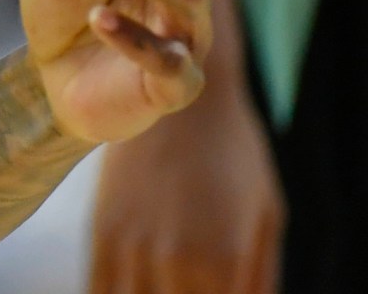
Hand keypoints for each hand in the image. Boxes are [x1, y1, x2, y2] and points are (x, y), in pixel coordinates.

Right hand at [88, 77, 281, 293]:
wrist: (174, 94)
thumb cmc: (234, 156)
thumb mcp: (266, 218)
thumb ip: (259, 279)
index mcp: (223, 259)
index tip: (212, 293)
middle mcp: (174, 258)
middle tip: (184, 289)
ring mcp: (133, 244)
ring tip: (160, 289)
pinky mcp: (103, 230)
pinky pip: (100, 289)